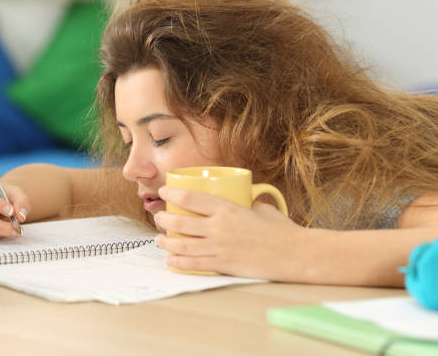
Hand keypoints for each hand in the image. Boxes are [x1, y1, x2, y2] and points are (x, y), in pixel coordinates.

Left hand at [154, 186, 307, 280]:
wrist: (295, 255)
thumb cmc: (282, 231)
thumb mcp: (263, 209)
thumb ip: (248, 204)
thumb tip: (244, 200)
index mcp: (228, 209)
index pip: (191, 197)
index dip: (173, 193)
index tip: (163, 190)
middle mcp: (219, 228)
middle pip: (181, 221)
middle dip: (164, 219)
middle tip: (159, 218)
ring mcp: (219, 248)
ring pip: (183, 245)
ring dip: (166, 242)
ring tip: (160, 240)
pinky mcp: (223, 266)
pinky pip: (194, 264)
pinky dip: (178, 263)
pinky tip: (171, 261)